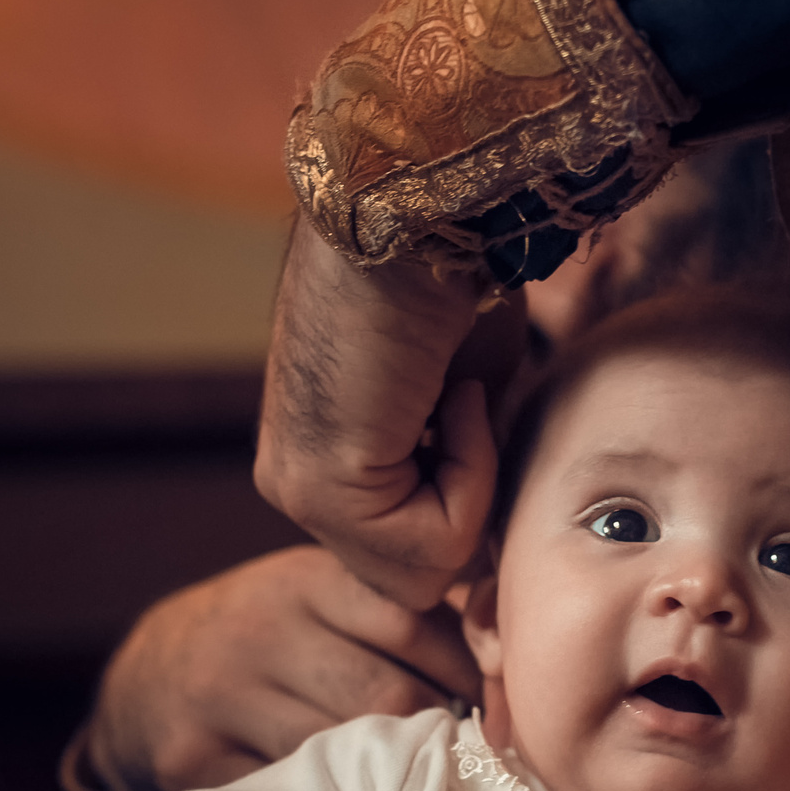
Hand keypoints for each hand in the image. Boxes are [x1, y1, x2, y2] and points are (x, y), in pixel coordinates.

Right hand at [88, 545, 480, 790]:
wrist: (149, 678)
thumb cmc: (271, 637)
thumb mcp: (322, 597)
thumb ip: (398, 614)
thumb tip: (507, 653)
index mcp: (304, 581)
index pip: (412, 624)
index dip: (469, 671)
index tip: (500, 707)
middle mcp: (259, 630)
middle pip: (385, 694)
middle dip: (435, 731)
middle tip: (467, 756)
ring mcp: (221, 696)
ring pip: (341, 750)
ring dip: (391, 776)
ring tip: (418, 785)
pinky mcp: (194, 758)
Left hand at [257, 218, 512, 610]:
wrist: (420, 217)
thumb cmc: (452, 279)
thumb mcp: (468, 396)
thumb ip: (463, 466)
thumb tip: (492, 541)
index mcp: (324, 462)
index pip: (413, 549)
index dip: (469, 501)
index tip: (474, 412)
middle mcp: (297, 485)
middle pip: (415, 573)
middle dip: (468, 504)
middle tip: (466, 405)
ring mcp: (300, 493)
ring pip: (426, 570)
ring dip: (472, 484)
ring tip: (455, 393)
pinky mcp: (322, 492)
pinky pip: (433, 545)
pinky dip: (470, 476)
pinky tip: (449, 396)